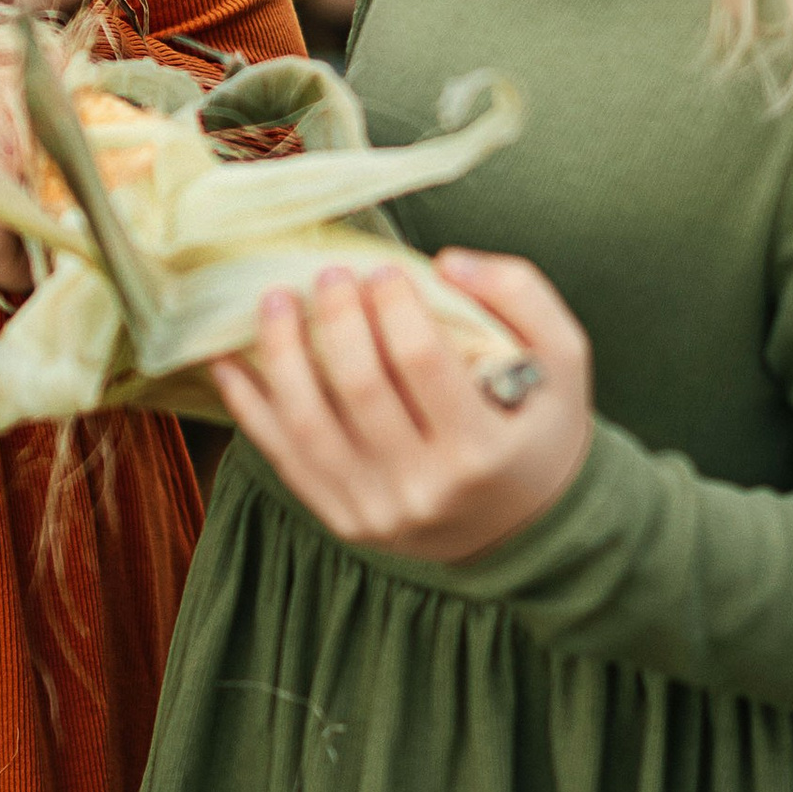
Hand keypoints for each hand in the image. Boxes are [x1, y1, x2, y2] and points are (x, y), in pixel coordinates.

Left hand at [213, 249, 592, 562]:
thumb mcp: (563, 359)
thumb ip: (521, 296)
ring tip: (274, 301)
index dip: (396, 306)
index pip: (423, 362)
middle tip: (331, 274)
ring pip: (308, 424)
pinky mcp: (341, 518)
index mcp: (482, 450)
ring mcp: (375, 510)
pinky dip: (248, 405)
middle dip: (338, 320)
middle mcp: (424, 489)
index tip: (383, 270)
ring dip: (280, 354)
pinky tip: (229, 358)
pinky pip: (282, 457)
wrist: (527, 528)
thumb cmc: (539, 428)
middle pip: (360, 389)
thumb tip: (448, 263)